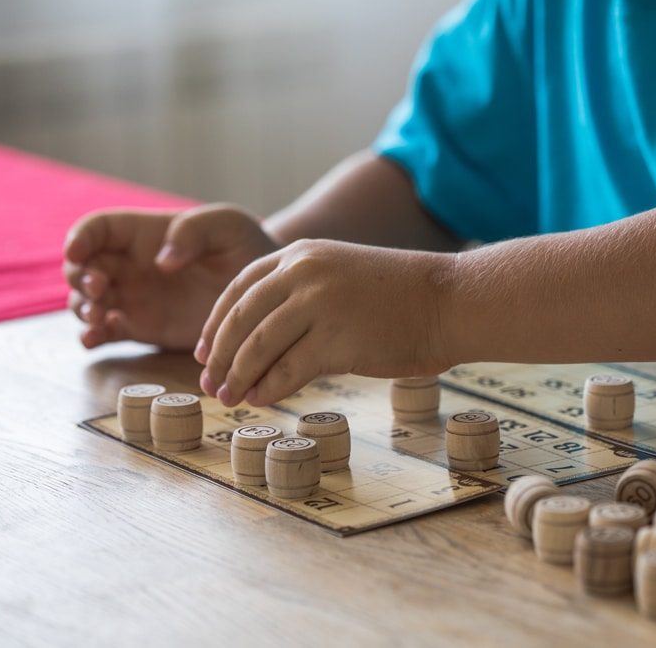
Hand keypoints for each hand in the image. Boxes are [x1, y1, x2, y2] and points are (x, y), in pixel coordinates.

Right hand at [64, 203, 278, 349]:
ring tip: (101, 317)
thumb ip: (194, 231)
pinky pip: (107, 333)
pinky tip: (99, 337)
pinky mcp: (142, 328)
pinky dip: (94, 337)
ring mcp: (134, 299)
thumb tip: (162, 260)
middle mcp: (131, 266)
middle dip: (80, 278)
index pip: (98, 229)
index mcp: (144, 234)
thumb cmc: (246, 246)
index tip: (78, 253)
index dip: (80, 238)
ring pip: (88, 303)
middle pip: (83, 268)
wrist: (266, 290)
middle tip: (99, 289)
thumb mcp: (228, 226)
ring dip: (84, 310)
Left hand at [195, 239, 453, 405]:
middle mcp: (303, 274)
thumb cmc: (402, 296)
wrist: (450, 301)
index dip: (215, 324)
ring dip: (238, 378)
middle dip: (219, 356)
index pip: (240, 288)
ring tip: (229, 398)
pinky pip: (288, 370)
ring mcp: (319, 306)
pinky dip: (269, 389)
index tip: (205, 351)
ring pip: (258, 347)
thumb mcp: (341, 277)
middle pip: (240, 319)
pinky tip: (261, 400)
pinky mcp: (336, 341)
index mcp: (301, 255)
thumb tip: (264, 341)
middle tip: (209, 383)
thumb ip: (302, 297)